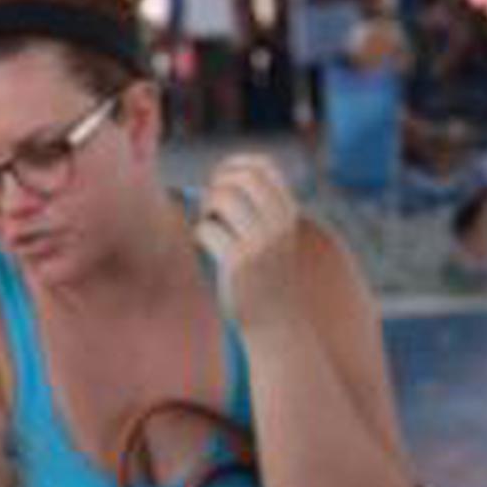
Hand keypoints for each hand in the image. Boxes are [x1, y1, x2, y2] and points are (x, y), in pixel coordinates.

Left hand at [194, 154, 308, 333]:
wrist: (274, 321)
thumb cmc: (264, 274)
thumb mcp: (272, 235)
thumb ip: (256, 206)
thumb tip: (219, 175)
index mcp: (288, 213)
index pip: (264, 167)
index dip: (235, 165)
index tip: (220, 180)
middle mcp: (278, 224)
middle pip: (241, 177)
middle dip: (217, 184)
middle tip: (209, 207)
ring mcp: (259, 244)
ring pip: (222, 198)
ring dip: (205, 208)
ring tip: (206, 226)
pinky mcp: (237, 263)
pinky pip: (206, 230)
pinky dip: (198, 235)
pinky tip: (203, 248)